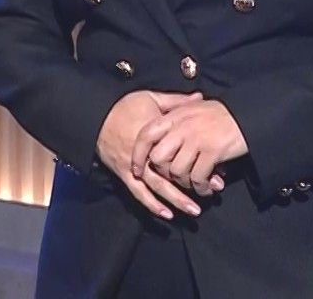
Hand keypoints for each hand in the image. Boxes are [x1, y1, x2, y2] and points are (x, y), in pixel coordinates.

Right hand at [97, 91, 205, 219]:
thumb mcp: (150, 98)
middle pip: (171, 172)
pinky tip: (167, 214)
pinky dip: (152, 205)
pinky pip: (139, 193)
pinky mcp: (124, 174)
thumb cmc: (123, 106)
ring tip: (194, 210)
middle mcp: (146, 153)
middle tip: (212, 191)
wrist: (95, 117)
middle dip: (192, 183)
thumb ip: (176, 101)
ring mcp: (134, 166)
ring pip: (157, 187)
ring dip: (176, 199)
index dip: (199, 158)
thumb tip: (199, 97)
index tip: (217, 165)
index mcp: (155, 134)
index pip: (181, 148)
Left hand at [131, 99, 246, 195]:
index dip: (138, 154)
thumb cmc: (219, 114)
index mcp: (176, 115)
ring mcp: (197, 139)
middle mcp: (183, 126)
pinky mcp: (212, 152)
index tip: (137, 169)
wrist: (248, 116)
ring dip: (185, 183)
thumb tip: (158, 130)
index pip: (147, 134)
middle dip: (164, 173)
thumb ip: (175, 115)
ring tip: (194, 184)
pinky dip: (201, 187)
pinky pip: (198, 177)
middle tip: (174, 178)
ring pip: (177, 171)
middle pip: (159, 158)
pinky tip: (207, 188)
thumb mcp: (193, 108)